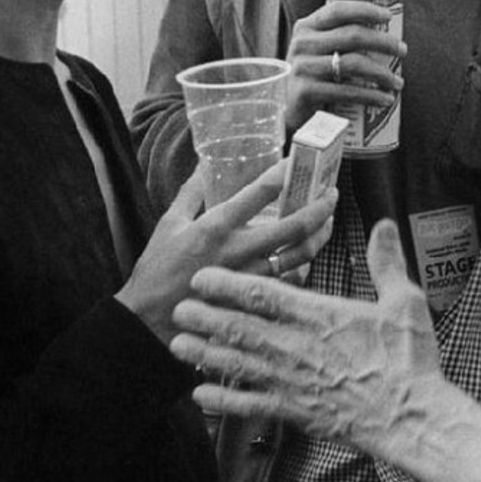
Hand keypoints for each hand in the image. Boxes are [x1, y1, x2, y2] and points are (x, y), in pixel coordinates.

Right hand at [115, 159, 336, 344]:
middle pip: (295, 226)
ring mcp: (250, 276)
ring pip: (300, 255)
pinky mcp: (253, 298)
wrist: (148, 320)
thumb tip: (203, 167)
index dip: (286, 172)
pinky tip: (306, 255)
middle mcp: (239, 249)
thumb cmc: (157, 270)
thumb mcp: (169, 224)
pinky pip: (290, 280)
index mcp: (217, 225)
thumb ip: (190, 193)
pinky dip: (302, 266)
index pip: (261, 191)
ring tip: (327, 223)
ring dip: (320, 237)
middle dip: (321, 207)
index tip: (299, 161)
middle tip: (332, 194)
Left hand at [170, 218, 442, 457]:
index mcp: (318, 316)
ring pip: (237, 364)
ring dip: (205, 352)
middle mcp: (296, 347)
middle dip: (206, 315)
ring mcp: (291, 381)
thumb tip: (385, 224)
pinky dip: (223, 399)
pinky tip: (200, 394)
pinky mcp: (294, 411)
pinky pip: (250, 404)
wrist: (410, 418)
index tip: (203, 275)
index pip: (262, 294)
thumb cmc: (408, 359)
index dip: (228, 283)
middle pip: (239, 327)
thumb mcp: (405, 301)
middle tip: (177, 306)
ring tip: (177, 343)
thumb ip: (387, 261)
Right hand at [285, 1, 403, 130]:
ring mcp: (302, 67)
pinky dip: (370, 95)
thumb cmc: (312, 76)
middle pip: (351, 35)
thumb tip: (386, 35)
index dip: (365, 10)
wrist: (288, 110)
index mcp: (306, 27)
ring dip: (381, 72)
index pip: (337, 10)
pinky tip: (385, 99)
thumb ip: (340, 39)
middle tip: (402, 51)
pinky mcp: (305, 92)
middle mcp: (302, 43)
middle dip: (383, 42)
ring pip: (352, 63)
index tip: (388, 17)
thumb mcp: (319, 51)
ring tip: (398, 82)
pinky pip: (346, 91)